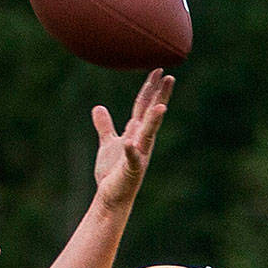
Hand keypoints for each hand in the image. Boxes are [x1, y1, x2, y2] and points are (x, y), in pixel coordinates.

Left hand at [91, 68, 173, 208]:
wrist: (112, 196)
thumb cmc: (113, 172)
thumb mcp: (108, 143)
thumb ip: (105, 125)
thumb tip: (98, 107)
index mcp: (137, 133)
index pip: (144, 106)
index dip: (150, 89)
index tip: (158, 70)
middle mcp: (142, 141)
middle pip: (151, 115)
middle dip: (160, 97)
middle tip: (169, 77)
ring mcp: (139, 155)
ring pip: (148, 135)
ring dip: (154, 122)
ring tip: (161, 107)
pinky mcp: (131, 170)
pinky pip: (132, 159)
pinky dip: (131, 151)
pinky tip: (129, 142)